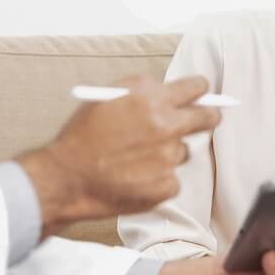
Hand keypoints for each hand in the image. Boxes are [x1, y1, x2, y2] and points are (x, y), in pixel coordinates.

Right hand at [19, 75, 220, 234]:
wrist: (66, 178)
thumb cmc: (82, 136)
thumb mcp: (107, 96)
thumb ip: (142, 89)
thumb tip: (168, 90)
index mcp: (151, 100)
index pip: (194, 88)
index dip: (200, 89)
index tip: (202, 92)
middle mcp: (165, 127)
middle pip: (206, 118)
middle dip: (208, 116)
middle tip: (207, 118)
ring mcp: (168, 159)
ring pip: (182, 151)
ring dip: (169, 152)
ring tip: (137, 157)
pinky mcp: (166, 186)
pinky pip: (172, 178)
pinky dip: (158, 178)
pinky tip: (135, 177)